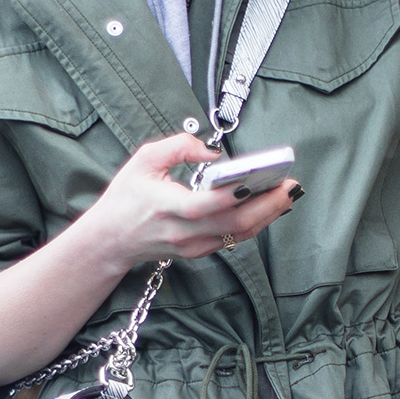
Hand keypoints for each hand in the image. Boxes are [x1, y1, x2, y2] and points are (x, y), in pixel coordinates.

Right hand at [79, 132, 298, 275]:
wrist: (110, 241)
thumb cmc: (125, 197)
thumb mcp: (143, 160)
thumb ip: (178, 147)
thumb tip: (213, 152)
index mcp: (167, 207)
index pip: (207, 205)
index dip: (236, 193)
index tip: (259, 178)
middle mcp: (184, 232)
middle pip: (235, 224)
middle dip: (268, 205)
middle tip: (290, 185)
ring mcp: (193, 246)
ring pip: (240, 235)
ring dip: (268, 214)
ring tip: (287, 193)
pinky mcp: (199, 251)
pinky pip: (234, 238)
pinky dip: (255, 222)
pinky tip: (268, 206)